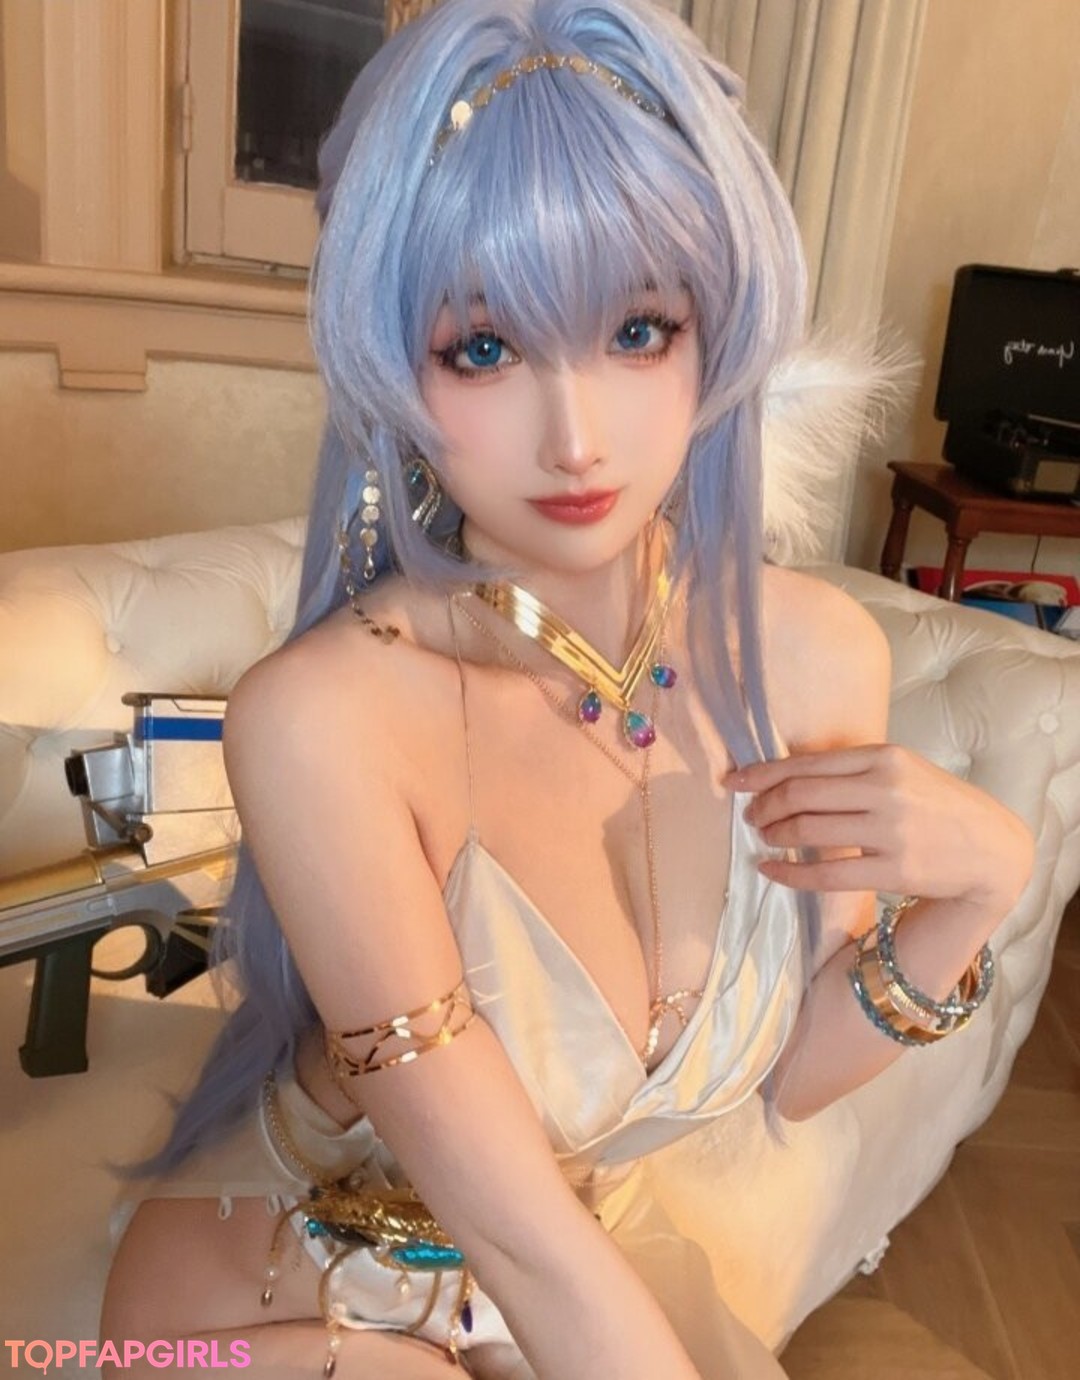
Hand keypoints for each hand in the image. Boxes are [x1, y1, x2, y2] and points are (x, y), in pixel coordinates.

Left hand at [724, 744, 1033, 912]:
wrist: (991, 848)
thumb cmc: (937, 805)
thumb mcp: (901, 770)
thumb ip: (852, 769)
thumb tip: (785, 775)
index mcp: (883, 756)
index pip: (806, 763)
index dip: (761, 773)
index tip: (734, 781)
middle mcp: (884, 789)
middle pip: (800, 795)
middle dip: (764, 806)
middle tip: (752, 816)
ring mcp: (890, 831)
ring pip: (807, 831)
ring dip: (773, 836)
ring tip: (764, 838)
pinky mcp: (894, 871)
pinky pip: (825, 874)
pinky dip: (788, 873)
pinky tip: (770, 870)